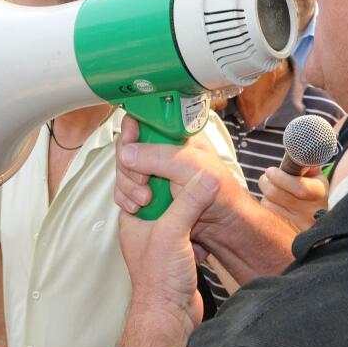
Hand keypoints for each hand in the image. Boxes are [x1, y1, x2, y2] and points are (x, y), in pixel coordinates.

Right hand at [114, 117, 252, 248]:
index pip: (144, 120)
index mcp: (177, 134)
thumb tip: (126, 154)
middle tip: (143, 181)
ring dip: (128, 186)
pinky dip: (125, 199)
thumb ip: (159, 157)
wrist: (223, 226)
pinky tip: (137, 207)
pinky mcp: (147, 190)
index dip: (132, 130)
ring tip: (145, 200)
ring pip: (123, 170)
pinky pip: (124, 190)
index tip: (129, 143)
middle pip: (127, 147)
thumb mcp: (192, 168)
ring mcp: (153, 171)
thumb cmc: (220, 192)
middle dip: (128, 166)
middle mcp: (162, 150)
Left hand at [115, 117, 232, 331]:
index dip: (135, 147)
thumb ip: (188, 202)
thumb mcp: (173, 233)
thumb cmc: (159, 282)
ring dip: (181, 187)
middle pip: (150, 179)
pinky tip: (203, 204)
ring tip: (193, 180)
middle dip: (161, 165)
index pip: (129, 170)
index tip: (139, 121)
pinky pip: (184, 214)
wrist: (170, 317)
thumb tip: (205, 178)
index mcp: (131, 214)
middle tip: (171, 151)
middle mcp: (142, 220)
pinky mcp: (177, 241)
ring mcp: (159, 230)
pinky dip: (193, 207)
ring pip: (169, 196)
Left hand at [259, 166, 328, 231]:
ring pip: (268, 204)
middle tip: (268, 177)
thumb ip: (304, 163)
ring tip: (274, 191)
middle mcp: (311, 213)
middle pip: (276, 194)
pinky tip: (275, 205)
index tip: (270, 170)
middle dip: (266, 182)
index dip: (280, 177)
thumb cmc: (313, 190)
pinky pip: (266, 216)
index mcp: (320, 193)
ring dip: (266, 195)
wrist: (322, 221)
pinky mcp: (287, 234)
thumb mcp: (315, 175)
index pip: (300, 188)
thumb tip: (294, 152)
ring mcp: (299, 226)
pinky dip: (266, 207)